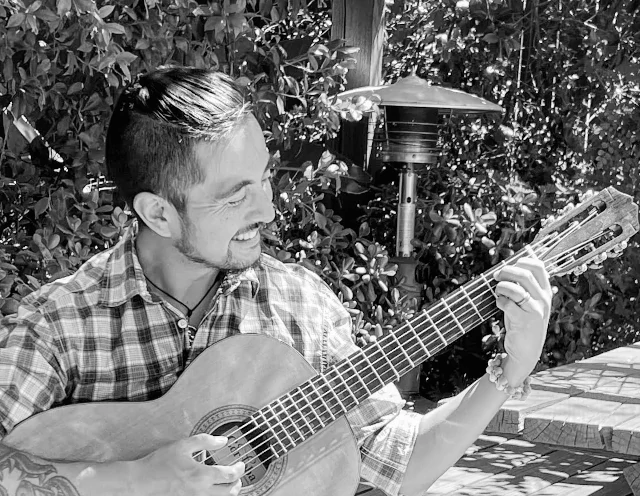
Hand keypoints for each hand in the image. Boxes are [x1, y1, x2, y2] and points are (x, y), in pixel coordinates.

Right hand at [133, 434, 244, 495]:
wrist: (141, 482)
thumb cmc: (159, 464)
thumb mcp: (183, 446)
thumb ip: (206, 441)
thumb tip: (223, 440)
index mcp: (203, 475)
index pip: (230, 475)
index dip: (240, 469)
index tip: (241, 464)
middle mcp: (202, 492)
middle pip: (229, 492)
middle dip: (237, 483)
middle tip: (237, 476)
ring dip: (228, 493)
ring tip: (228, 485)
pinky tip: (212, 491)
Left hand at [494, 257, 552, 383]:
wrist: (526, 351)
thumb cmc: (522, 323)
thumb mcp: (527, 303)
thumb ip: (521, 287)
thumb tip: (504, 269)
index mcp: (545, 292)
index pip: (538, 266)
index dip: (522, 261)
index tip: (510, 265)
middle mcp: (543, 300)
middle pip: (524, 274)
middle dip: (506, 271)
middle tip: (496, 276)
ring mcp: (535, 310)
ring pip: (515, 288)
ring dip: (501, 286)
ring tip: (497, 291)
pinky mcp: (524, 321)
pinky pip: (508, 303)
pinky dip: (499, 300)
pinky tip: (499, 303)